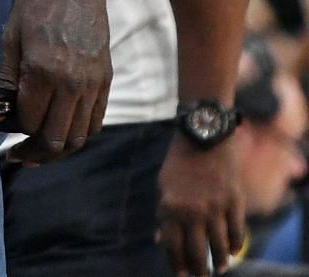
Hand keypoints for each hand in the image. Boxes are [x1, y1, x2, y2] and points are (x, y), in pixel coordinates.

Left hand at [0, 0, 111, 163]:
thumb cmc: (36, 5)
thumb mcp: (10, 37)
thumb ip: (7, 78)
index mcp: (43, 71)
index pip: (30, 121)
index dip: (13, 132)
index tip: (1, 136)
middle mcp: (72, 83)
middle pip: (57, 139)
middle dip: (35, 153)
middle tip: (17, 156)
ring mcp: (93, 84)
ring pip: (79, 136)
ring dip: (58, 150)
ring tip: (38, 151)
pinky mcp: (106, 81)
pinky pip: (95, 121)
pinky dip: (79, 133)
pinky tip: (60, 131)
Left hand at [158, 137, 245, 276]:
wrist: (204, 136)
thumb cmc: (179, 162)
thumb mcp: (163, 185)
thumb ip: (164, 214)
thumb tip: (161, 241)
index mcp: (169, 207)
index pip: (172, 246)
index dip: (176, 264)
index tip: (180, 274)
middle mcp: (191, 211)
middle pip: (196, 251)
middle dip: (198, 269)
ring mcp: (215, 208)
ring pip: (219, 247)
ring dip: (219, 262)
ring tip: (218, 268)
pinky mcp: (234, 202)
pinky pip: (237, 232)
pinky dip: (235, 246)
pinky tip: (232, 252)